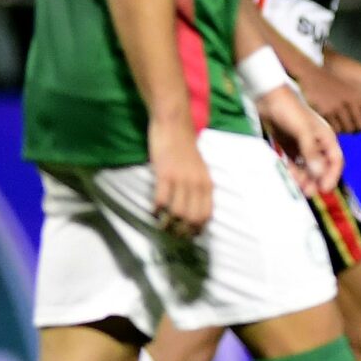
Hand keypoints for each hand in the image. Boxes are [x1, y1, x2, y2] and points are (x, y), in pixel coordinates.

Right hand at [147, 119, 213, 236]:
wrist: (174, 126)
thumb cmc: (185, 148)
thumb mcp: (200, 170)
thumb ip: (199, 187)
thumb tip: (194, 208)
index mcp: (207, 184)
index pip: (206, 214)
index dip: (197, 229)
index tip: (188, 235)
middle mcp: (197, 184)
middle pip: (192, 218)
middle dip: (182, 230)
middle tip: (172, 234)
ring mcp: (181, 180)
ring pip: (177, 212)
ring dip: (168, 223)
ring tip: (161, 225)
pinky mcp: (165, 174)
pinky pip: (161, 200)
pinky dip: (157, 210)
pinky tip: (153, 211)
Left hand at [259, 86, 342, 195]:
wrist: (268, 98)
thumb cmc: (290, 111)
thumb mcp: (303, 132)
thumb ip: (311, 153)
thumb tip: (319, 174)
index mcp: (326, 137)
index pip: (336, 160)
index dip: (332, 175)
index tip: (325, 189)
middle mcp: (317, 142)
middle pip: (321, 166)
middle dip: (316, 180)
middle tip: (308, 192)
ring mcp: (302, 144)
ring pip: (307, 166)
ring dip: (304, 177)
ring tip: (298, 187)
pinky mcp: (289, 145)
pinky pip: (294, 162)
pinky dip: (293, 170)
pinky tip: (289, 176)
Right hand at [296, 55, 360, 134]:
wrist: (311, 74)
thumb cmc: (331, 84)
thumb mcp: (349, 89)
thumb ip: (359, 103)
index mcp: (358, 96)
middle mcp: (350, 102)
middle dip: (357, 131)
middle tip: (352, 131)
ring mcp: (337, 107)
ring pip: (348, 130)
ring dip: (346, 131)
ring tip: (341, 127)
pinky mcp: (325, 112)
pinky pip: (335, 129)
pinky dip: (336, 131)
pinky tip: (333, 126)